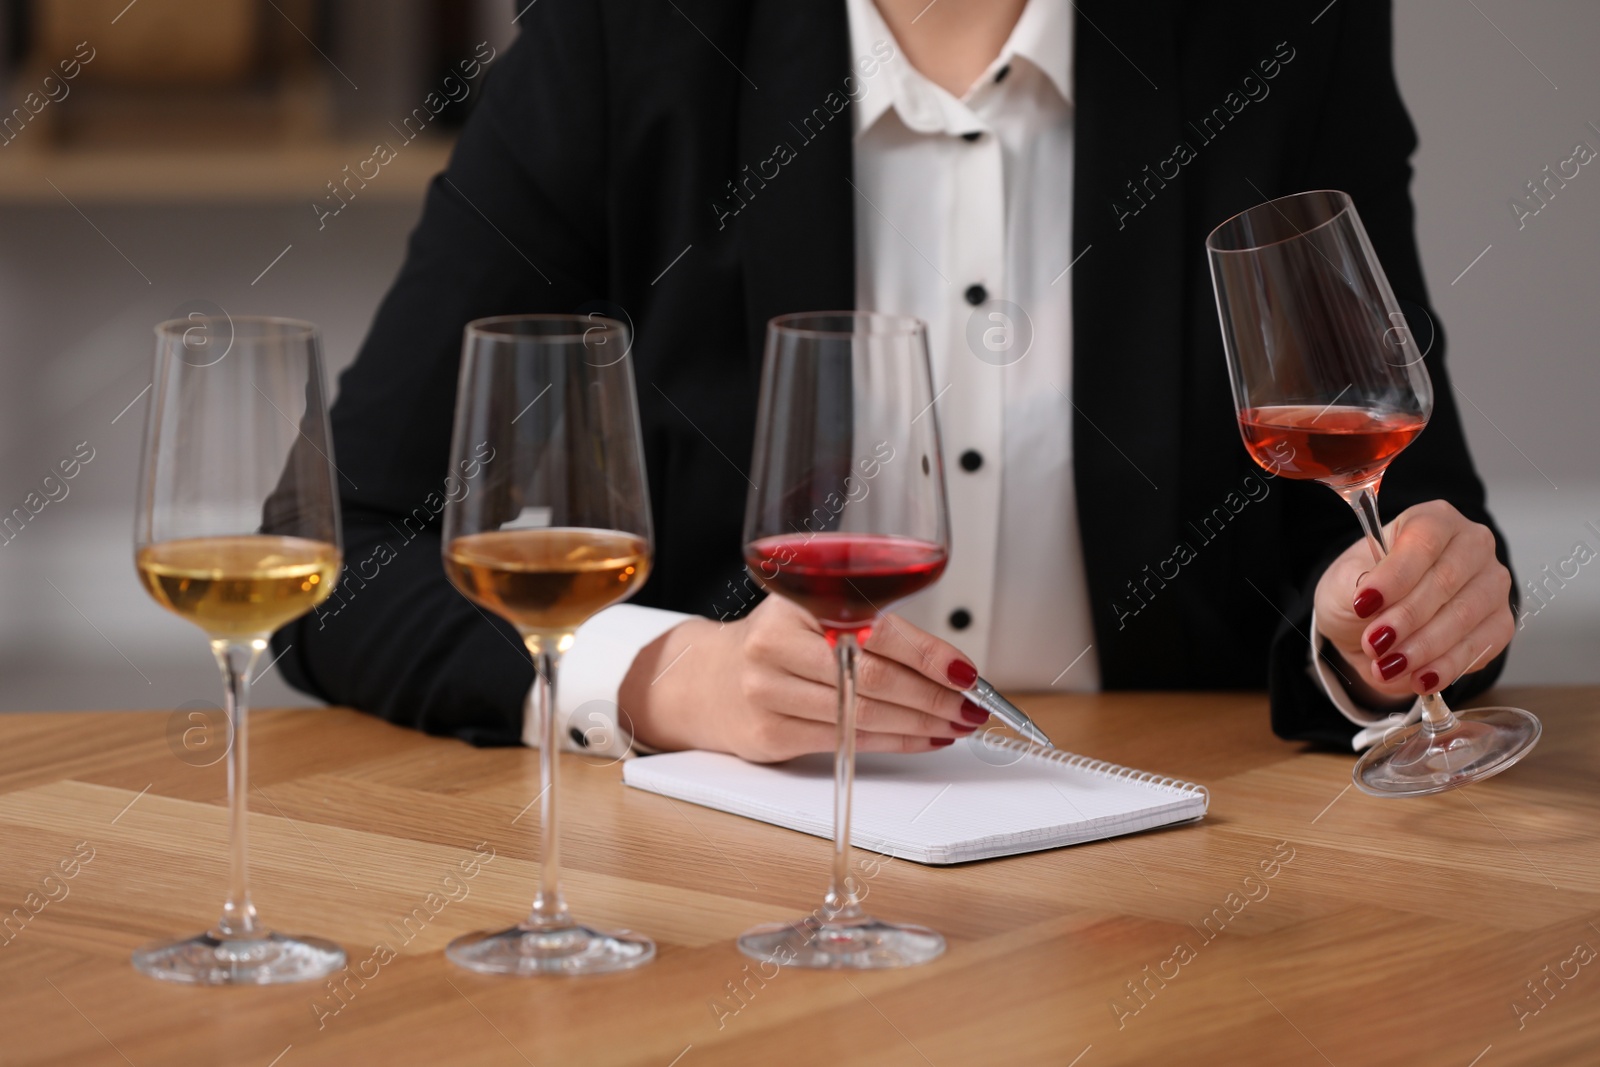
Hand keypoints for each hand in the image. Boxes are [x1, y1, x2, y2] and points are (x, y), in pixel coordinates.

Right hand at [620, 595, 987, 761]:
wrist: (703, 679)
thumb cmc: (772, 641)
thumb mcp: (808, 606)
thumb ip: (862, 615)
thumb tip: (941, 653)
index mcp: (795, 602)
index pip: (874, 630)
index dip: (926, 654)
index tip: (964, 671)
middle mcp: (775, 646)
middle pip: (873, 678)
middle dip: (934, 696)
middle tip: (971, 704)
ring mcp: (769, 693)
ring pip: (863, 715)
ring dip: (922, 724)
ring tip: (956, 723)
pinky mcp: (771, 734)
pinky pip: (847, 742)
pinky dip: (894, 742)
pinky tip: (921, 738)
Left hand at [1314, 500, 1512, 704]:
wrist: (1371, 623)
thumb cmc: (1361, 590)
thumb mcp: (1343, 581)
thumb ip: (1355, 584)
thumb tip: (1372, 598)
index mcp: (1432, 520)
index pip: (1423, 541)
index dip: (1395, 575)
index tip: (1363, 604)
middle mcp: (1472, 545)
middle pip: (1446, 581)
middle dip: (1406, 618)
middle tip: (1374, 644)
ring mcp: (1491, 584)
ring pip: (1465, 616)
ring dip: (1424, 647)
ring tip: (1388, 667)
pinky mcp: (1499, 624)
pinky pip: (1481, 647)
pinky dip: (1446, 667)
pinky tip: (1419, 679)